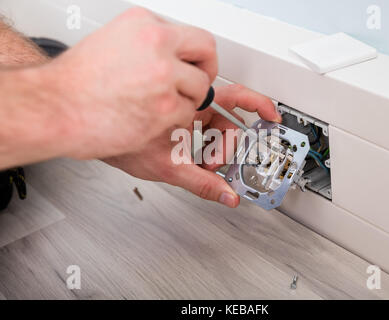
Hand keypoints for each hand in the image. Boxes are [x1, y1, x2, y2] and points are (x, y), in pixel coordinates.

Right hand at [45, 7, 216, 159]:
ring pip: (200, 88)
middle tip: (198, 86)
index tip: (197, 65)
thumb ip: (146, 46)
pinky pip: (187, 114)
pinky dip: (175, 121)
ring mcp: (162, 75)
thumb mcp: (112, 43)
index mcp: (144, 24)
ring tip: (162, 107)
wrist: (55, 109)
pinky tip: (153, 119)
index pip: (193, 35)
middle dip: (206, 73)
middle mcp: (156, 44)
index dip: (198, 54)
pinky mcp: (164, 106)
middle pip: (206, 53)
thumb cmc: (75, 83)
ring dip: (187, 100)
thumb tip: (171, 55)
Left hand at [105, 84, 281, 207]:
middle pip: (230, 120)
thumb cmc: (122, 141)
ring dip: (218, 151)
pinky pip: (204, 135)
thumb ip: (202, 184)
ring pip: (217, 129)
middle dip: (232, 144)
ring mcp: (183, 114)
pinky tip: (199, 164)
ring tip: (207, 167)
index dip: (259, 105)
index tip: (272, 114)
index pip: (235, 99)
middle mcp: (190, 106)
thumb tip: (229, 196)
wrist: (96, 134)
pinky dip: (207, 151)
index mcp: (191, 106)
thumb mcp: (168, 167)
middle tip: (227, 160)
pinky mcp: (178, 123)